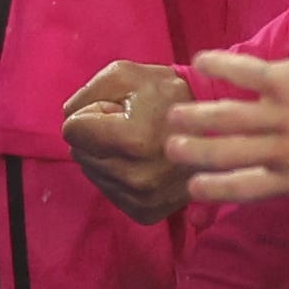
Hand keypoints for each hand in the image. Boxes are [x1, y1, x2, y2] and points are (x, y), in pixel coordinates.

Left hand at [59, 60, 195, 223]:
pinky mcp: (146, 213)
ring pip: (92, 173)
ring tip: (140, 143)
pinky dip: (119, 174)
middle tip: (133, 125)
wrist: (219, 126)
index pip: (72, 131)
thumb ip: (88, 92)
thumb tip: (68, 118)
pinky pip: (110, 191)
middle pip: (79, 153)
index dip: (93, 112)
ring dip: (107, 155)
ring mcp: (142, 200)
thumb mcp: (127, 75)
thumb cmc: (171, 94)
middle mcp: (135, 178)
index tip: (120, 109)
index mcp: (131, 141)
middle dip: (98, 135)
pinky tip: (142, 162)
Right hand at [163, 47, 288, 204]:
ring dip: (195, 116)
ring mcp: (282, 116)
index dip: (211, 189)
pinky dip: (218, 65)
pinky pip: (242, 73)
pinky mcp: (285, 81)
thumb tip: (269, 171)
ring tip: (174, 115)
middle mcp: (284, 153)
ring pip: (224, 118)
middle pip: (224, 154)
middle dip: (192, 152)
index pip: (242, 188)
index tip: (190, 186)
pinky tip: (201, 61)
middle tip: (171, 148)